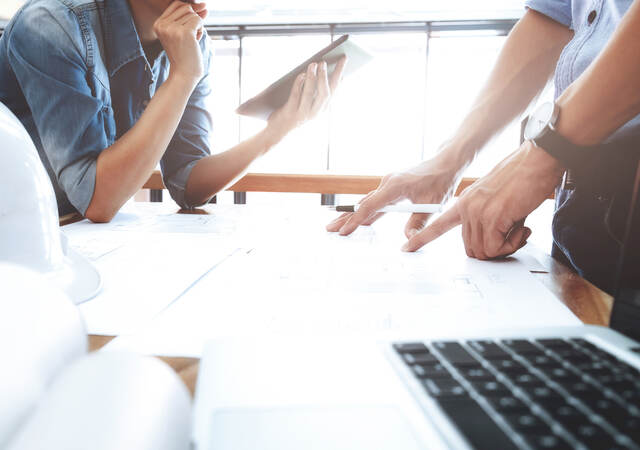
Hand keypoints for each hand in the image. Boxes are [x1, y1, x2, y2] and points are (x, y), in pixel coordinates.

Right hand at [154, 1, 207, 86]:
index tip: (190, 27)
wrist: (183, 75)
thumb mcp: (182, 34)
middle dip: (193, 20)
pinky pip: (198, 20)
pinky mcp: (184, 32)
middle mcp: (162, 25)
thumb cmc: (184, 56)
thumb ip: (190, 18)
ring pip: (193, 14)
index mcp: (158, 24)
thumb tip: (204, 6)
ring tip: (191, 41)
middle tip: (190, 36)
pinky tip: (195, 41)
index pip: (176, 4)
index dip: (188, 12)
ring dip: (197, 27)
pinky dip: (200, 30)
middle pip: (185, 7)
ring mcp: (172, 28)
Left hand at [267, 56, 346, 142]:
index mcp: (322, 108)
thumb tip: (322, 70)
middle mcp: (315, 113)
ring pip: (310, 94)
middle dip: (325, 77)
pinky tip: (301, 74)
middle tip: (324, 62)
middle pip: (325, 93)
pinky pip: (295, 95)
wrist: (278, 131)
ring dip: (312, 78)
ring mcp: (302, 114)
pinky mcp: (290, 113)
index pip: (335, 89)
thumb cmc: (294, 113)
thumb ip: (316, 91)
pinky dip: (299, 84)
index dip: (339, 74)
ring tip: (313, 65)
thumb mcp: (309, 104)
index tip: (344, 59)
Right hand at [326, 151, 462, 237]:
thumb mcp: (432, 205)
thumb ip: (418, 222)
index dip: (356, 220)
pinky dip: (364, 210)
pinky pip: (374, 200)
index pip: (370, 206)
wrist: (445, 163)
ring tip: (336, 224)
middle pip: (362, 204)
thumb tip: (408, 239)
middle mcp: (387, 183)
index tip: (345, 231)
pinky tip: (359, 219)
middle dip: (345, 217)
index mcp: (394, 186)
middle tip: (329, 229)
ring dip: (352, 214)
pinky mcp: (391, 186)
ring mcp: (388, 184)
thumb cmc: (440, 180)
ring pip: (366, 202)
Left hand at [402, 141, 563, 257]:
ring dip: (505, 247)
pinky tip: (522, 228)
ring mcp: (477, 212)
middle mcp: (466, 208)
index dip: (421, 239)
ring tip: (518, 228)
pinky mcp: (492, 216)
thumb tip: (491, 243)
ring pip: (484, 251)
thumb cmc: (522, 177)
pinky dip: (512, 244)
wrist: (536, 160)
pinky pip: (496, 248)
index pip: (437, 225)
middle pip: (471, 249)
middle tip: (512, 237)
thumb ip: (486, 219)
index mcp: (464, 203)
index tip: (407, 248)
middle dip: (493, 250)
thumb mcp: (495, 200)